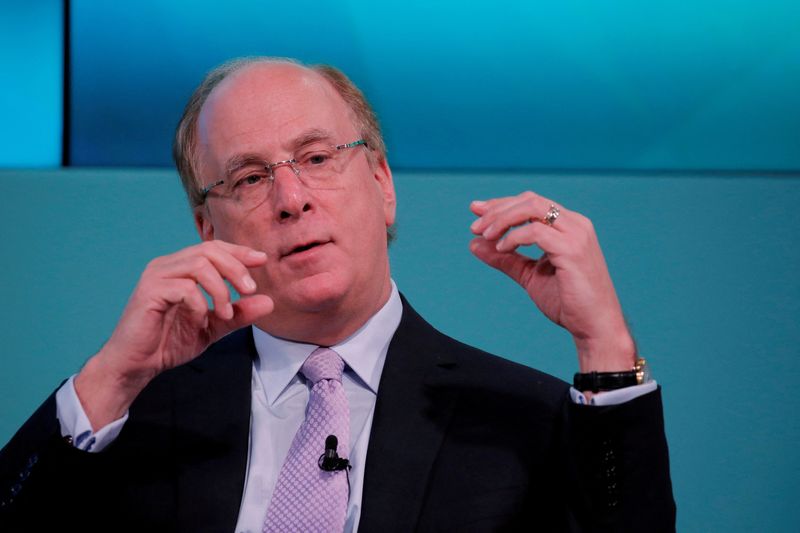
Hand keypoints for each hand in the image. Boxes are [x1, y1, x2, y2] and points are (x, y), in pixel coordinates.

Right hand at [74, 241, 273, 428]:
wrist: (136, 365)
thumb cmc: (169, 343)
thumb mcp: (213, 327)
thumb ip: (239, 314)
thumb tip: (269, 302)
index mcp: (181, 268)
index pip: (214, 248)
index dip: (239, 251)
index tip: (262, 260)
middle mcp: (168, 265)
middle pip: (209, 250)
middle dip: (235, 267)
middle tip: (250, 289)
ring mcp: (157, 276)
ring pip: (199, 264)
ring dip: (220, 288)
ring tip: (226, 312)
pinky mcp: (149, 292)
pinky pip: (184, 287)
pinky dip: (200, 303)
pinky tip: (201, 320)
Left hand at [469, 191, 634, 371]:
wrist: (594, 326)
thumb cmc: (567, 301)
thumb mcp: (529, 275)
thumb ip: (505, 258)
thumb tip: (474, 244)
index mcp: (568, 226)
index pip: (531, 202)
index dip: (501, 204)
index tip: (476, 211)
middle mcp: (575, 224)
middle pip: (530, 200)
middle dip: (497, 209)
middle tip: (474, 226)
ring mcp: (576, 235)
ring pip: (532, 208)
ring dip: (502, 219)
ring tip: (484, 235)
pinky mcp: (572, 250)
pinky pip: (536, 232)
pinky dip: (514, 237)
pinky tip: (502, 248)